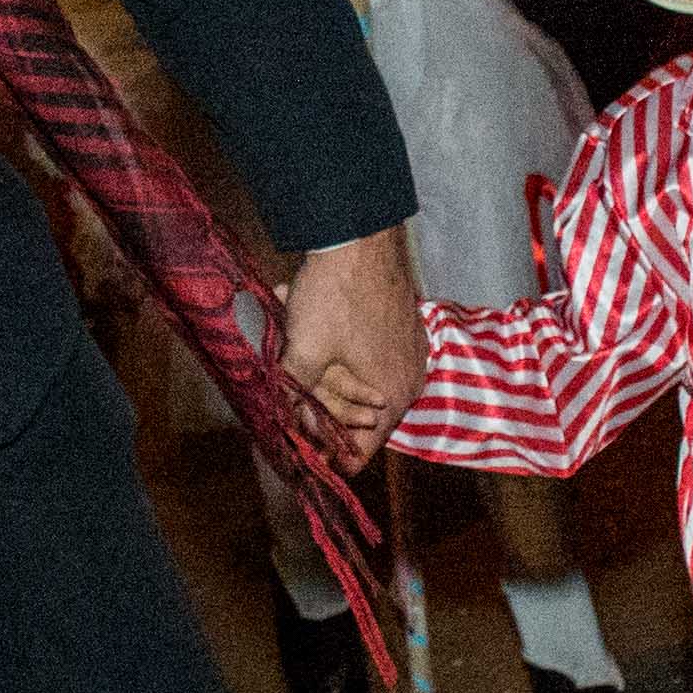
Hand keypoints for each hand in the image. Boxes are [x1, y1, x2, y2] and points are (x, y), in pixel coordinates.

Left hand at [276, 228, 423, 463]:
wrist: (361, 234)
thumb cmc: (336, 297)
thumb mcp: (305, 352)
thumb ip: (294, 395)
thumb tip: (282, 424)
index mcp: (391, 396)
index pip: (363, 452)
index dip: (329, 458)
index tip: (303, 458)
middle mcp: (408, 379)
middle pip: (360, 417)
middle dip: (322, 414)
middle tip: (290, 410)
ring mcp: (410, 350)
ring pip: (361, 380)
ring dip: (326, 376)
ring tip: (295, 356)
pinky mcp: (403, 325)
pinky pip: (368, 352)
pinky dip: (340, 349)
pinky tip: (306, 319)